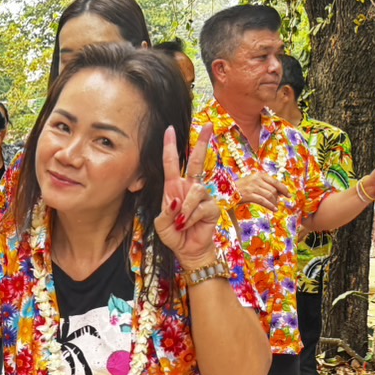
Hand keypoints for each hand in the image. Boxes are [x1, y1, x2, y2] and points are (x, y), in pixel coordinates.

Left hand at [156, 126, 221, 268]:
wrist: (187, 250)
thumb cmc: (173, 234)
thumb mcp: (161, 224)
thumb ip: (165, 212)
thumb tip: (176, 201)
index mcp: (173, 187)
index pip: (171, 163)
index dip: (170, 146)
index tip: (170, 129)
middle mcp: (189, 187)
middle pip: (196, 160)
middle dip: (202, 142)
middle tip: (208, 125)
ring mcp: (202, 196)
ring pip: (196, 190)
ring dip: (186, 208)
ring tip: (181, 222)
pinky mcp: (213, 207)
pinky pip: (202, 207)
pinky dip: (192, 217)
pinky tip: (189, 225)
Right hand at [233, 169, 289, 209]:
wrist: (225, 191)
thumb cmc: (239, 188)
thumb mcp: (252, 182)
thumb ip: (264, 185)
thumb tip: (279, 193)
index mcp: (259, 175)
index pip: (275, 182)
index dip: (283, 189)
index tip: (288, 195)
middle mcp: (256, 179)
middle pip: (273, 190)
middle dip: (277, 198)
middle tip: (277, 203)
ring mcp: (252, 187)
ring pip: (269, 196)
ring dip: (274, 203)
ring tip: (275, 207)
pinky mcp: (249, 195)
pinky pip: (263, 201)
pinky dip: (270, 206)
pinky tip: (274, 210)